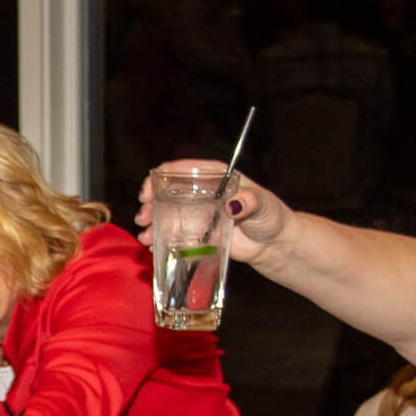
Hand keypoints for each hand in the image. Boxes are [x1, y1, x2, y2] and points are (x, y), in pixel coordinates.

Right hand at [135, 161, 290, 266]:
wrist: (272, 244)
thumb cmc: (271, 217)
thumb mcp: (263, 204)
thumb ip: (250, 202)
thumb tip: (234, 205)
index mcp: (215, 176)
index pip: (182, 170)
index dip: (160, 178)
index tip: (149, 193)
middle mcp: (202, 192)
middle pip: (168, 192)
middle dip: (151, 203)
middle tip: (143, 217)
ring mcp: (198, 213)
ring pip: (167, 213)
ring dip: (152, 223)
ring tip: (146, 236)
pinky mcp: (198, 234)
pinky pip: (175, 233)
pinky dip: (162, 239)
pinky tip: (154, 246)